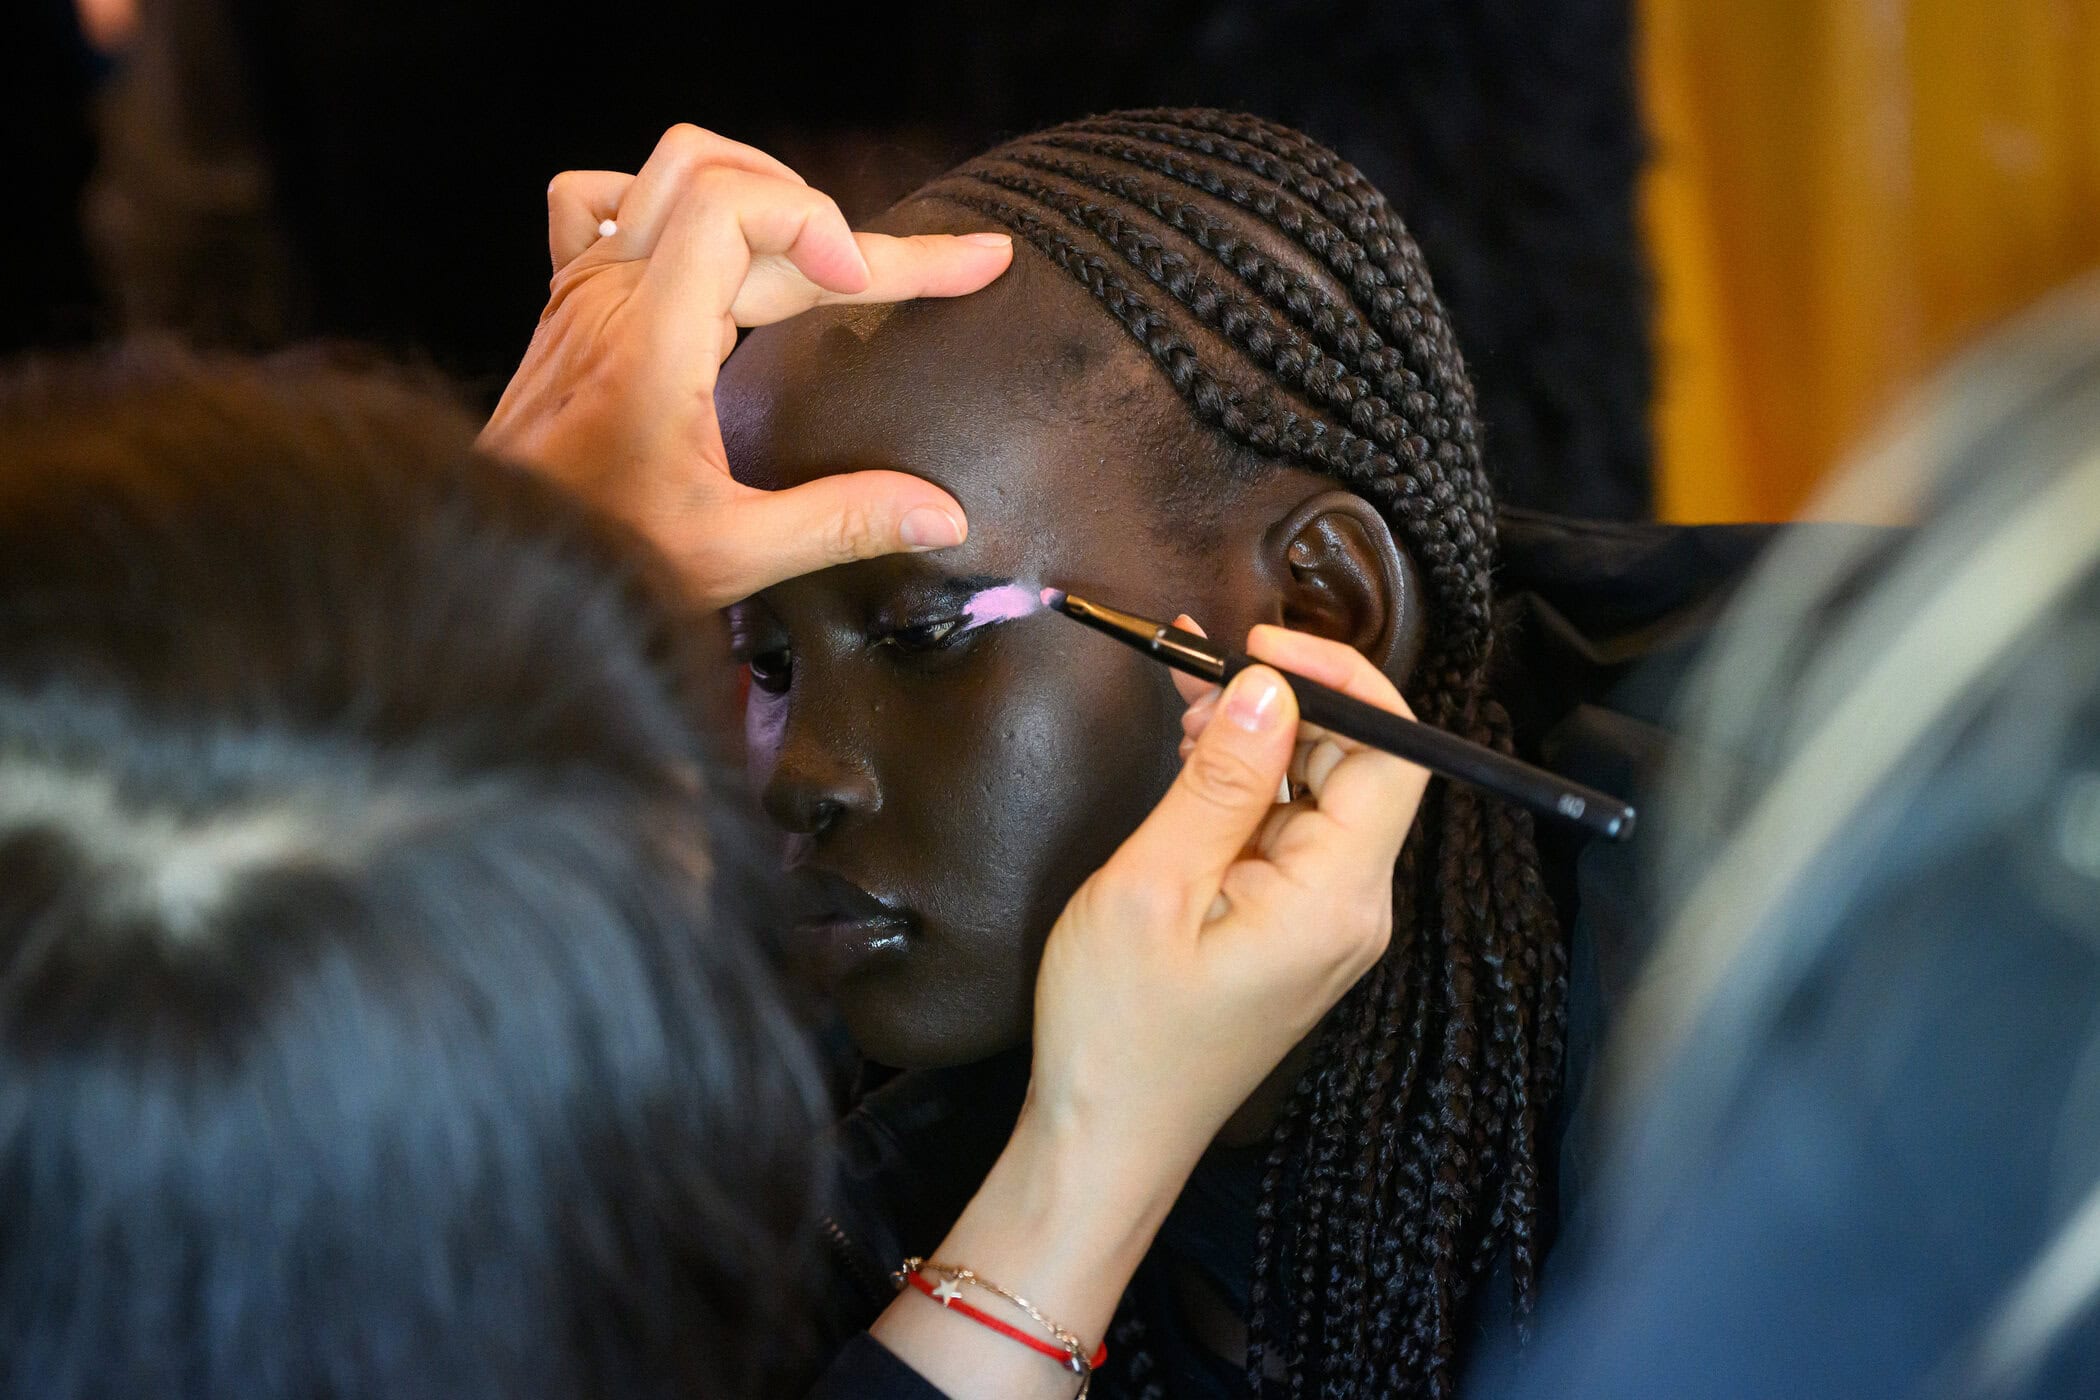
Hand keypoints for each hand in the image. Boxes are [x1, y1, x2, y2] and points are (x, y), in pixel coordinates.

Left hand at [479, 125, 1013, 609]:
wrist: (495, 565)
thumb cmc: (600, 559)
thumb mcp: (735, 554)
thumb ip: (844, 523)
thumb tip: (944, 516)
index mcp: (650, 341)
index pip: (733, 205)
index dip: (818, 222)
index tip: (867, 285)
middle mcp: (612, 295)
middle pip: (735, 190)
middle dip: (854, 230)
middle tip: (955, 267)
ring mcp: (585, 288)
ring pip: (678, 173)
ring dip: (768, 194)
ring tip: (837, 251)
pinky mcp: (572, 300)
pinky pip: (606, 199)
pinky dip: (669, 199)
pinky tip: (714, 243)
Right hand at [871, 625, 1426, 1398]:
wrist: (1106, 1138)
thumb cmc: (1118, 1030)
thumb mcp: (1153, 888)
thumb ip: (1219, 781)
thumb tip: (1268, 686)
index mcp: (1336, 899)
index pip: (1395, 754)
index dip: (1341, 679)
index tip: (1260, 644)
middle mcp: (1353, 907)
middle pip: (1359, 766)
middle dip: (1286, 701)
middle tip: (1195, 668)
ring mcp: (1327, 922)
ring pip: (1319, 793)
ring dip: (1259, 740)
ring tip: (1181, 709)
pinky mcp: (1294, 930)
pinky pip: (1289, 833)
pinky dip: (1246, 787)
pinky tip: (1191, 764)